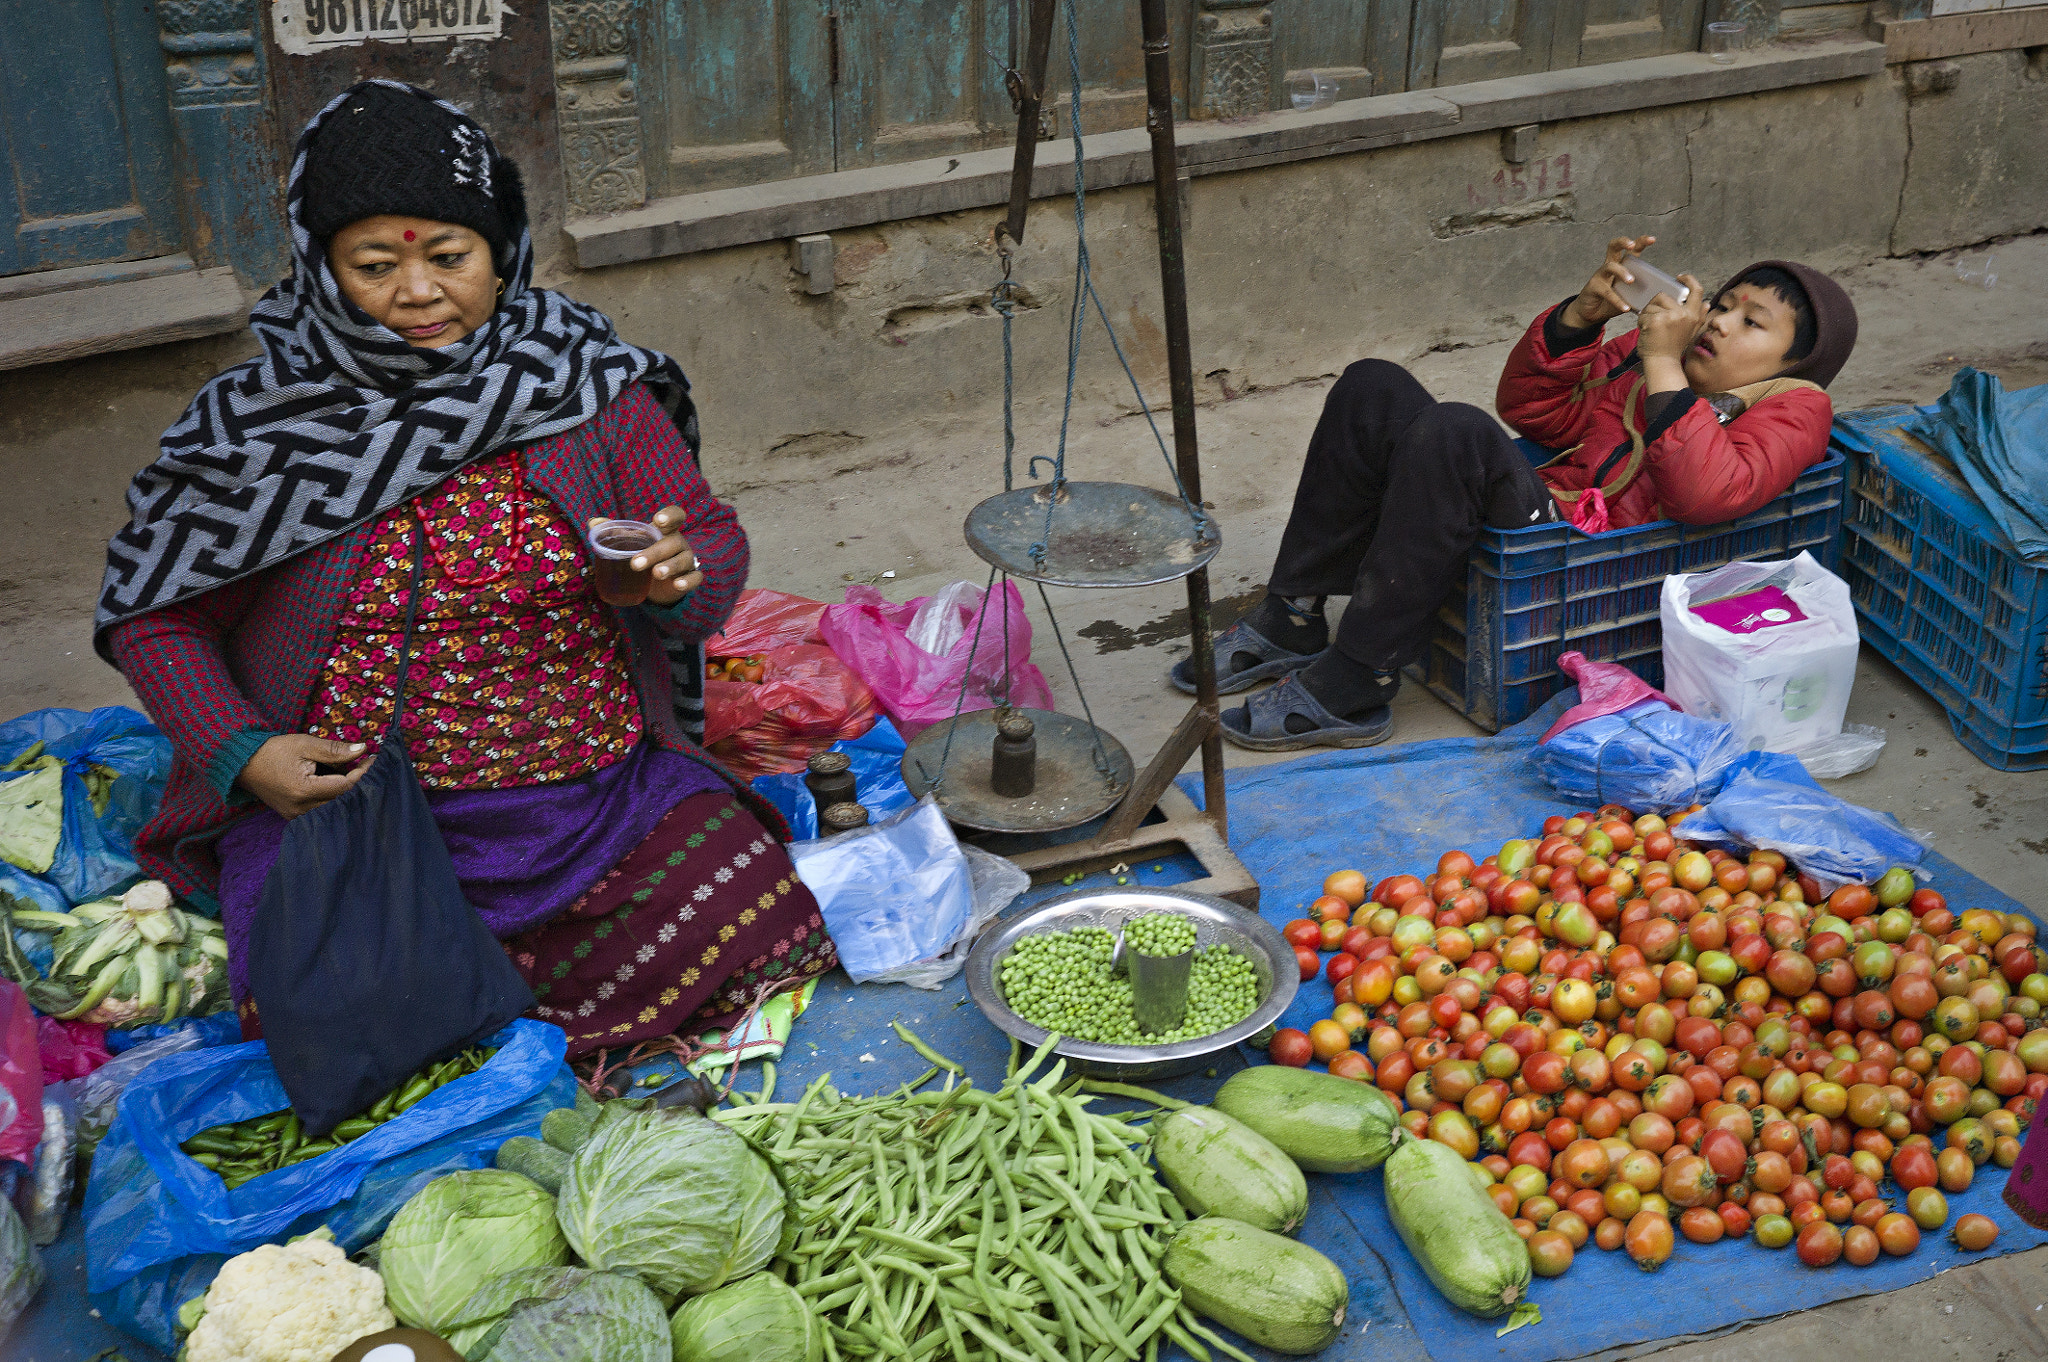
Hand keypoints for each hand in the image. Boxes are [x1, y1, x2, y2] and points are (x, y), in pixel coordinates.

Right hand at [237, 734, 372, 818]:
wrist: (243, 764)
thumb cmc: (273, 751)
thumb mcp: (304, 744)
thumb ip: (334, 750)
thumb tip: (362, 749)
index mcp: (304, 790)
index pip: (345, 786)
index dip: (362, 773)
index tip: (372, 759)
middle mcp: (301, 808)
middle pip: (341, 800)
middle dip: (357, 783)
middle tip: (366, 766)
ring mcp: (296, 816)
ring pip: (333, 808)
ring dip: (346, 792)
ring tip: (354, 774)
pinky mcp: (293, 817)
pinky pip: (321, 810)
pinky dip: (333, 799)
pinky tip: (338, 785)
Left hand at [592, 505, 703, 606]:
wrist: (657, 580)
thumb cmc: (644, 552)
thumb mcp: (631, 541)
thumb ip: (613, 531)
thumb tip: (593, 523)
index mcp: (666, 529)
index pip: (676, 515)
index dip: (670, 515)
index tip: (658, 520)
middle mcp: (679, 542)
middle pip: (673, 542)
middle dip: (655, 552)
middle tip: (635, 564)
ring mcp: (687, 559)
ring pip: (684, 560)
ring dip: (670, 566)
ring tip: (656, 574)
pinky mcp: (690, 577)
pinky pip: (696, 577)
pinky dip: (688, 581)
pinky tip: (677, 585)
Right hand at [1561, 235, 1657, 330]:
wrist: (1590, 313)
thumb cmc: (1611, 301)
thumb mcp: (1629, 295)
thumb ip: (1642, 293)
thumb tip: (1662, 297)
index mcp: (1621, 265)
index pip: (1631, 249)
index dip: (1640, 241)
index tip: (1652, 239)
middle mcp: (1609, 266)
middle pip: (1614, 246)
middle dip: (1623, 242)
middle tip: (1632, 245)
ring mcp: (1600, 276)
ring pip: (1610, 266)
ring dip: (1622, 272)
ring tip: (1631, 281)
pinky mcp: (1593, 287)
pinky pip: (1606, 292)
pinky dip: (1617, 300)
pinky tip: (1625, 307)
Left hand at [1633, 272, 1707, 362]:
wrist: (1662, 362)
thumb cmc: (1672, 347)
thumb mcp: (1690, 332)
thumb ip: (1699, 317)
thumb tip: (1707, 303)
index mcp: (1693, 315)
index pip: (1697, 290)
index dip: (1689, 279)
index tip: (1679, 277)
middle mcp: (1684, 315)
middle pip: (1664, 296)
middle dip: (1655, 306)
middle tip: (1654, 320)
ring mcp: (1670, 317)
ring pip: (1652, 304)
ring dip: (1647, 314)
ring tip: (1651, 328)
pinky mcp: (1656, 320)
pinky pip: (1643, 314)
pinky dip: (1641, 322)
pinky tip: (1646, 332)